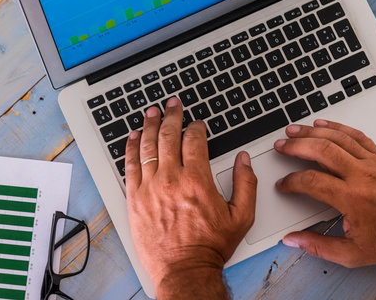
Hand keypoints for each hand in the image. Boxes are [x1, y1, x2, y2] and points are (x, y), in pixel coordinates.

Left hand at [125, 97, 257, 298]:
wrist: (184, 270)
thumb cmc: (209, 246)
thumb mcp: (241, 216)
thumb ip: (246, 184)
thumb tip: (244, 160)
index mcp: (197, 180)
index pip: (194, 141)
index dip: (196, 127)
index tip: (197, 123)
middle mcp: (171, 179)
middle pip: (168, 136)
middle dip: (171, 116)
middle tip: (172, 105)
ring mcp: (149, 188)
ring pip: (147, 146)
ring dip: (149, 125)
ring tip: (151, 112)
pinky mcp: (134, 198)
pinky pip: (129, 166)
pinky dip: (131, 148)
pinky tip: (133, 137)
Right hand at [275, 120, 375, 266]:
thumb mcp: (354, 254)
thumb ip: (319, 246)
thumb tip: (293, 240)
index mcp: (352, 199)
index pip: (311, 181)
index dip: (291, 181)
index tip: (284, 184)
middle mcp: (362, 176)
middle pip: (321, 150)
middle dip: (296, 146)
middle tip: (281, 145)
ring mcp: (374, 163)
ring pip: (337, 138)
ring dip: (311, 132)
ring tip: (293, 130)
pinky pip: (356, 135)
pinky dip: (337, 127)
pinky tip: (323, 125)